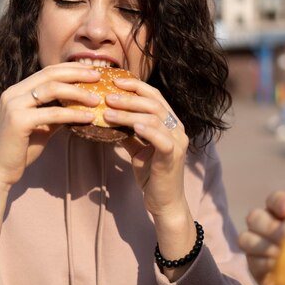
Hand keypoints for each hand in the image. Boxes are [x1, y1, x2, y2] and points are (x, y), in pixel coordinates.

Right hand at [0, 63, 99, 188]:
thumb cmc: (21, 149)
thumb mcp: (42, 126)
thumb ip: (57, 113)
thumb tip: (81, 106)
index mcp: (17, 91)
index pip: (47, 71)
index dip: (70, 68)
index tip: (91, 70)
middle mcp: (13, 93)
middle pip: (50, 74)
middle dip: (77, 73)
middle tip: (98, 77)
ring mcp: (14, 105)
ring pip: (52, 89)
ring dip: (78, 92)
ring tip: (96, 99)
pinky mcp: (18, 120)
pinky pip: (52, 113)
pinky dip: (73, 114)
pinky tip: (89, 117)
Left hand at [103, 77, 189, 217]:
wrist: (165, 203)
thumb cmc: (152, 176)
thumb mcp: (137, 151)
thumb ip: (128, 135)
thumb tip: (108, 119)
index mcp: (170, 123)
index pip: (155, 96)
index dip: (136, 86)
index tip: (114, 81)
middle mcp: (177, 129)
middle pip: (154, 103)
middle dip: (129, 96)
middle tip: (107, 95)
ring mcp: (177, 142)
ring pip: (153, 118)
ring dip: (129, 112)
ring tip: (108, 111)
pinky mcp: (173, 156)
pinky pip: (160, 139)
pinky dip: (146, 130)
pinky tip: (131, 126)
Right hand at [239, 190, 284, 284]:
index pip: (274, 201)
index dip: (278, 202)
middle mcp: (267, 229)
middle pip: (254, 218)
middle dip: (269, 226)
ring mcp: (259, 249)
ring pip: (246, 239)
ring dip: (264, 246)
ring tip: (283, 255)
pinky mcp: (256, 270)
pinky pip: (252, 262)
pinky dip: (265, 263)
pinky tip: (279, 267)